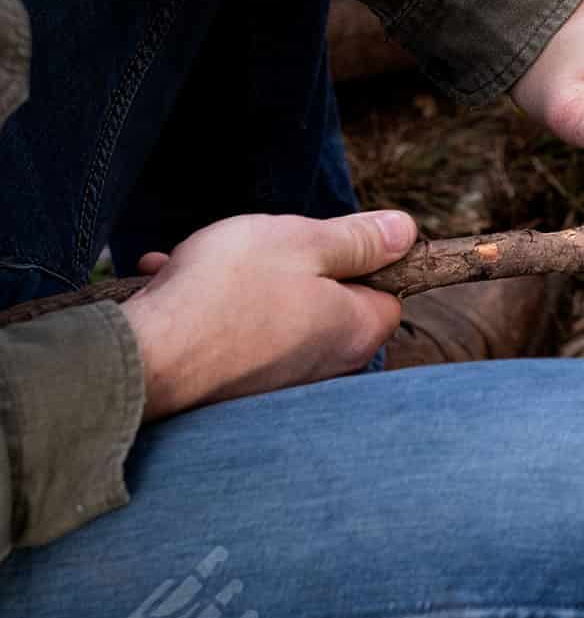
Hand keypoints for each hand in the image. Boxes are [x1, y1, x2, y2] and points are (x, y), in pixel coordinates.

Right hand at [121, 210, 417, 421]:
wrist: (144, 357)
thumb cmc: (228, 292)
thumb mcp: (302, 241)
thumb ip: (358, 238)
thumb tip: (405, 231)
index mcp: (356, 330)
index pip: (387, 290)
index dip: (359, 256)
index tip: (320, 240)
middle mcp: (327, 365)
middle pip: (326, 298)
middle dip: (287, 265)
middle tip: (250, 247)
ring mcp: (279, 380)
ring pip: (270, 311)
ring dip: (236, 281)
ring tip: (195, 263)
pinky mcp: (234, 386)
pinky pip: (231, 333)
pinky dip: (206, 306)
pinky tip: (168, 283)